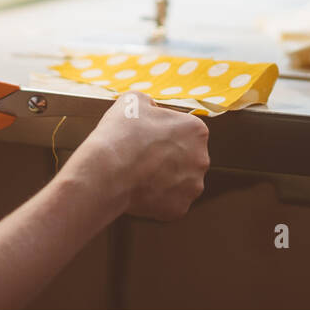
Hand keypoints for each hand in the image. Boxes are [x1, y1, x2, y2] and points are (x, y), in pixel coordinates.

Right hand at [76, 92, 209, 220]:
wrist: (108, 171)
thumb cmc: (121, 133)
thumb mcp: (133, 100)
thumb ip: (150, 103)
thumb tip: (151, 110)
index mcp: (196, 130)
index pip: (184, 130)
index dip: (163, 132)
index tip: (147, 136)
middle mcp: (202, 159)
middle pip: (185, 157)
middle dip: (168, 157)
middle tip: (143, 157)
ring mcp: (192, 187)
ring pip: (179, 181)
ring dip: (164, 179)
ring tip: (139, 175)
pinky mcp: (179, 209)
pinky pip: (169, 202)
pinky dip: (156, 199)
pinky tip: (139, 191)